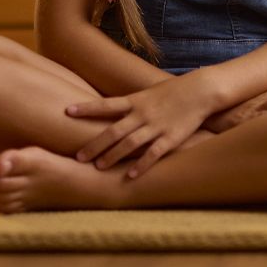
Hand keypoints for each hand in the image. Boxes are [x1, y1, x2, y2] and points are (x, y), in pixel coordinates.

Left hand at [66, 74, 219, 177]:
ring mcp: (156, 126)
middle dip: (95, 144)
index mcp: (136, 101)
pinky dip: (141, 165)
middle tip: (78, 156)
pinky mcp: (171, 138)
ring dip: (113, 156)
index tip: (67, 111)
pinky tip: (130, 176)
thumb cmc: (172, 92)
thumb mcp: (148, 93)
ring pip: (130, 143)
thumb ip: (129, 105)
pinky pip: (153, 154)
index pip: (106, 105)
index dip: (86, 108)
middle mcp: (142, 114)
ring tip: (98, 167)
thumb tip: (108, 111)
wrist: (200, 90)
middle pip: (114, 130)